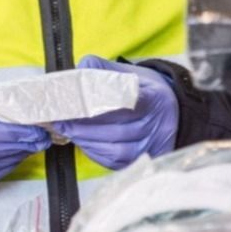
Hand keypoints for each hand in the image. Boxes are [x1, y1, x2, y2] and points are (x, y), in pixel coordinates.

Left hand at [50, 55, 179, 169]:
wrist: (170, 111)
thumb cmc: (143, 90)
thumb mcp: (128, 73)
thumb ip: (101, 70)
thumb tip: (74, 74)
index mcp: (154, 98)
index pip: (125, 102)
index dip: (96, 104)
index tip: (72, 102)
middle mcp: (157, 124)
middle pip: (118, 129)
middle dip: (85, 126)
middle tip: (60, 120)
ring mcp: (151, 145)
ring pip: (116, 148)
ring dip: (87, 140)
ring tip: (66, 130)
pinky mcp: (142, 159)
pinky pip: (116, 161)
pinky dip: (95, 152)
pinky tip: (82, 142)